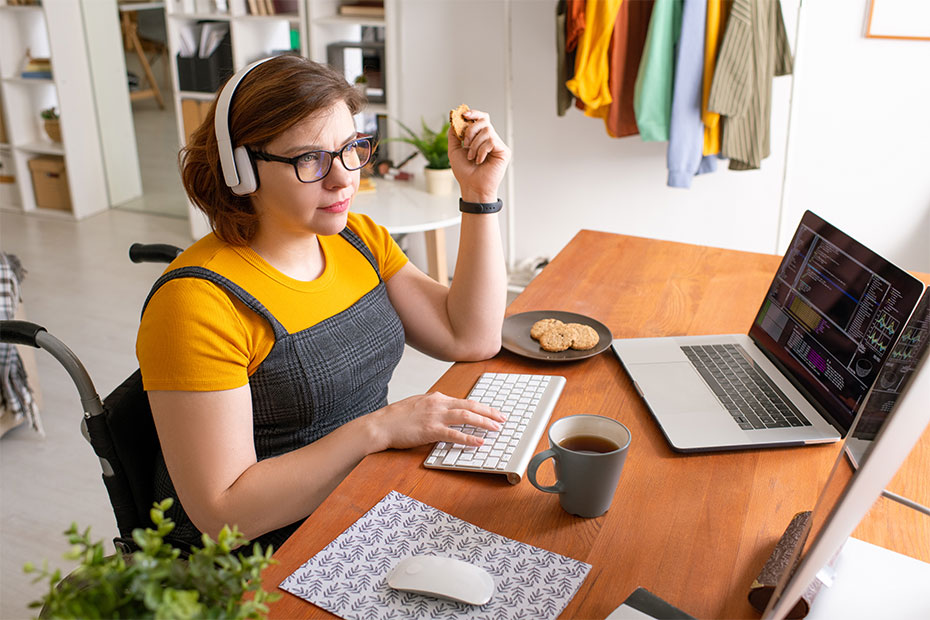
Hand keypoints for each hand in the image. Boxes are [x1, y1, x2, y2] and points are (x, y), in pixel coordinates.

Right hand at [369, 391, 505, 449]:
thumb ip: (434, 407)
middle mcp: (438, 404)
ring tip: (496, 428)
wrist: (380, 425)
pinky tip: (479, 442)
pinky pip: (454, 434)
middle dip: (489, 412)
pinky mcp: (430, 430)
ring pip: (466, 416)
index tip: (492, 411)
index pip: (464, 400)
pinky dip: (469, 438)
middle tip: (502, 418)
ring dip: (484, 422)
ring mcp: (435, 416)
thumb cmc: (396, 418)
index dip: (481, 406)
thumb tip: (447, 412)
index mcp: (436, 397)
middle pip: (470, 405)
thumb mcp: (418, 405)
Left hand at [448, 109, 511, 202]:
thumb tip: (454, 119)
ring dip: (474, 144)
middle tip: (465, 143)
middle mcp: (490, 139)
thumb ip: (454, 135)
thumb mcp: (454, 150)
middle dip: (471, 130)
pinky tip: (479, 160)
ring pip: (487, 130)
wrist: (471, 186)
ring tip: (471, 157)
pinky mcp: (503, 151)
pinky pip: (491, 141)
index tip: (464, 115)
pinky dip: (481, 150)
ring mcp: (497, 145)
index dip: (474, 113)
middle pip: (484, 120)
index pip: (481, 119)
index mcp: (480, 138)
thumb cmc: (464, 172)